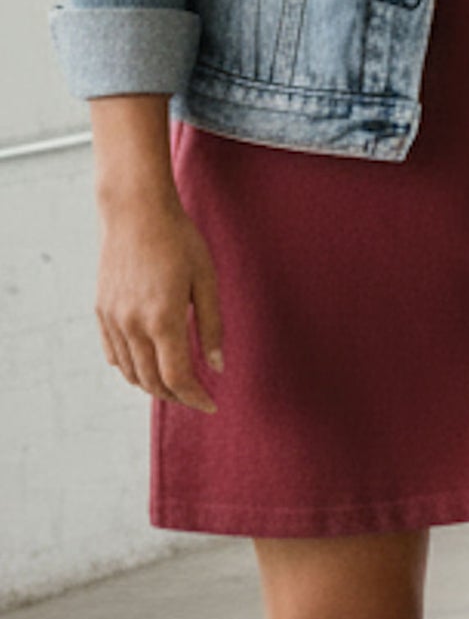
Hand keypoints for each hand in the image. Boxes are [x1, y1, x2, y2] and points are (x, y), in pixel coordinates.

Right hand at [95, 181, 222, 412]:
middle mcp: (132, 325)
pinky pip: (113, 353)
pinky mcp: (101, 311)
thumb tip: (217, 365)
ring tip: (176, 386)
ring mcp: (112, 319)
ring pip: (129, 371)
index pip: (177, 377)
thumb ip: (211, 325)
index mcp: (162, 319)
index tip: (212, 404)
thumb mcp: (207, 280)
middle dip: (176, 396)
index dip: (195, 397)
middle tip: (197, 397)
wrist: (135, 213)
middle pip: (151, 381)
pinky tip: (147, 365)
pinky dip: (130, 368)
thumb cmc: (179, 241)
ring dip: (152, 385)